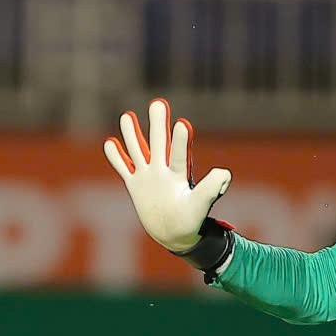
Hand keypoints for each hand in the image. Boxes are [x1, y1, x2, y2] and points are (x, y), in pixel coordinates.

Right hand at [103, 97, 230, 254]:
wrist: (176, 232)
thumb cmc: (191, 218)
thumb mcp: (202, 203)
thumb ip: (212, 187)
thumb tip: (225, 172)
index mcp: (179, 174)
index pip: (179, 154)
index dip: (181, 140)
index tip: (182, 123)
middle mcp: (162, 170)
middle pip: (159, 143)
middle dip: (158, 124)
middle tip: (158, 103)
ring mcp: (147, 176)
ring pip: (138, 150)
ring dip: (132, 134)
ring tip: (128, 115)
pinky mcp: (135, 184)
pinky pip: (124, 168)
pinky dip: (116, 157)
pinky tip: (110, 142)